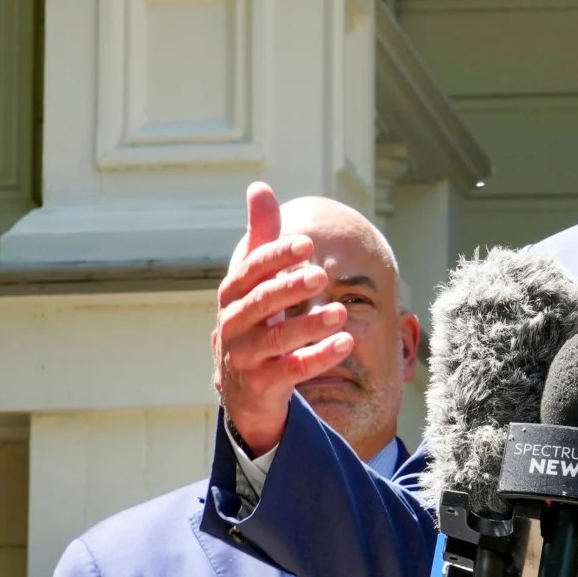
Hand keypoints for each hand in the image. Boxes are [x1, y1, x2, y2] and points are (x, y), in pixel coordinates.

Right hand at [213, 182, 352, 457]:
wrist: (243, 390)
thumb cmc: (254, 324)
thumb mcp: (255, 282)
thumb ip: (261, 238)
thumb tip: (258, 186)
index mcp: (232, 295)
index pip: (252, 270)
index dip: (277, 256)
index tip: (307, 243)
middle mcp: (233, 325)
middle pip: (262, 303)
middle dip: (291, 288)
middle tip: (322, 275)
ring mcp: (245, 357)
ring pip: (278, 339)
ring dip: (310, 324)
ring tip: (342, 312)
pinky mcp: (262, 385)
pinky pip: (292, 370)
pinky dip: (318, 357)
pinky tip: (345, 343)